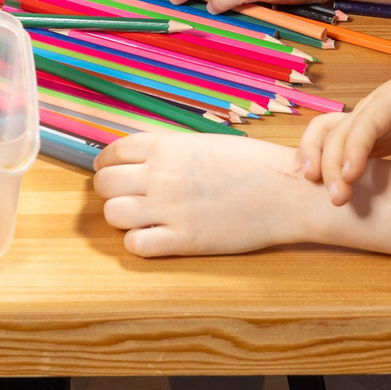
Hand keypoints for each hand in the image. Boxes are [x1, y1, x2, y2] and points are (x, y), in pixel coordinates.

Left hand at [91, 132, 304, 255]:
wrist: (286, 192)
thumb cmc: (253, 165)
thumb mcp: (205, 144)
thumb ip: (171, 152)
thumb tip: (142, 162)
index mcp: (166, 146)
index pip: (113, 152)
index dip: (106, 163)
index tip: (108, 170)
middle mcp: (161, 175)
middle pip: (104, 184)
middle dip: (109, 190)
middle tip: (123, 195)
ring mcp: (169, 208)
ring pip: (113, 214)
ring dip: (121, 216)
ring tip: (139, 217)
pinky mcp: (183, 240)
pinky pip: (136, 244)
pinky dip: (138, 242)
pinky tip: (153, 237)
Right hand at [293, 38, 390, 203]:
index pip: (367, 121)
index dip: (355, 147)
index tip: (350, 175)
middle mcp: (372, 106)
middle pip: (341, 131)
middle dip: (332, 163)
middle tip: (338, 199)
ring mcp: (366, 118)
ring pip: (329, 133)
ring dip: (317, 156)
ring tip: (312, 184)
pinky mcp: (367, 131)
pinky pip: (334, 139)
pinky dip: (318, 154)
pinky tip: (314, 177)